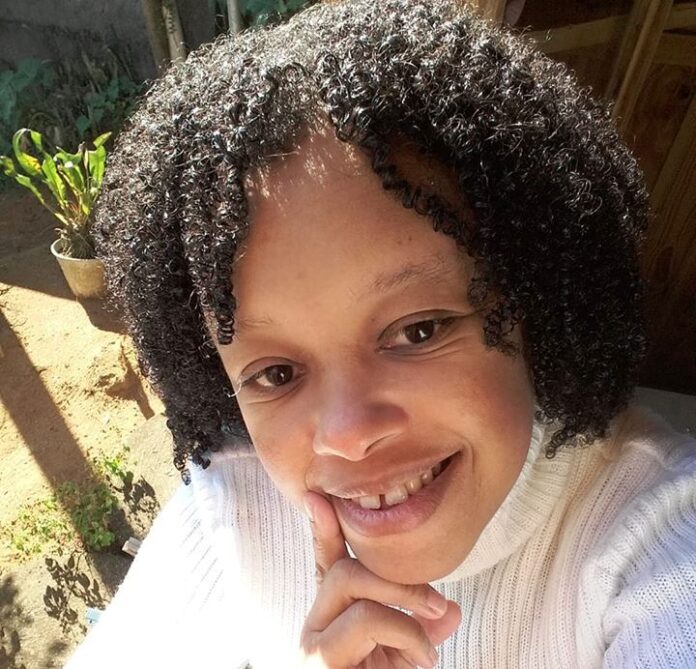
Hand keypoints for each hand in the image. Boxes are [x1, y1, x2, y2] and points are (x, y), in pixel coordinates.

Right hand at [299, 491, 460, 667]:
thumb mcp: (405, 657)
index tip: (318, 497)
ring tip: (434, 627)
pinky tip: (423, 659)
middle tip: (438, 602)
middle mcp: (315, 626)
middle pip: (343, 568)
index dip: (323, 530)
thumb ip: (421, 629)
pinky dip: (406, 631)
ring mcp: (312, 643)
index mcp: (332, 619)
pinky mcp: (319, 660)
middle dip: (395, 576)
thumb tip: (451, 610)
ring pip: (348, 579)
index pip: (326, 565)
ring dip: (402, 595)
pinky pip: (366, 617)